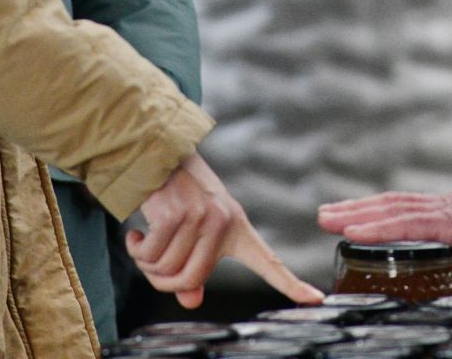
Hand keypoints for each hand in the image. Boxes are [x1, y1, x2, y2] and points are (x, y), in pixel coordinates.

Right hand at [129, 152, 322, 308]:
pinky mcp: (174, 215)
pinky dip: (136, 251)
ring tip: (143, 243)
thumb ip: (195, 266)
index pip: (269, 261)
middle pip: (192, 280)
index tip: (316, 299)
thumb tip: (192, 300)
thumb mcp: (194, 229)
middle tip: (150, 264)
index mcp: (237, 227)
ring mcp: (201, 218)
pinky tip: (135, 234)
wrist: (158, 151)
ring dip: (146, 264)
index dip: (291, 284)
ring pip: (168, 271)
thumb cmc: (177, 194)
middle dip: (164, 281)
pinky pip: (150, 256)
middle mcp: (224, 223)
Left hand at [317, 175, 451, 258]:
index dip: (380, 211)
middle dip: (357, 209)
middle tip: (325, 213)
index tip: (356, 214)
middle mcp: (446, 206)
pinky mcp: (451, 222)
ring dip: (354, 214)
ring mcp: (447, 211)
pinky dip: (374, 228)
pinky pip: (406, 226)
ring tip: (326, 218)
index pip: (409, 210)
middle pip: (391, 205)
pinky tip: (351, 230)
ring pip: (390, 211)